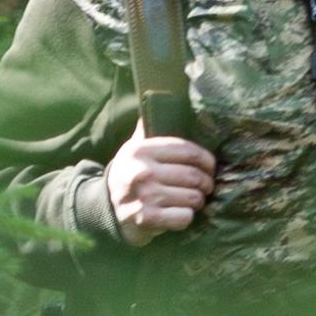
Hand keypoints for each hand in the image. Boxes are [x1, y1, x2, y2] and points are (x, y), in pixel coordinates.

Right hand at [103, 125, 215, 241]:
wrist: (105, 208)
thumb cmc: (129, 174)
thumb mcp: (133, 148)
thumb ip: (148, 128)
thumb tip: (161, 96)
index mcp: (142, 150)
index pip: (188, 150)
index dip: (207, 159)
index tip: (210, 166)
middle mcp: (143, 171)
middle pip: (194, 175)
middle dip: (206, 182)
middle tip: (206, 186)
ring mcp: (146, 196)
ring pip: (193, 197)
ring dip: (198, 200)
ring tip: (194, 199)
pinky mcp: (148, 219)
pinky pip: (184, 217)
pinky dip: (187, 216)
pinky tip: (180, 213)